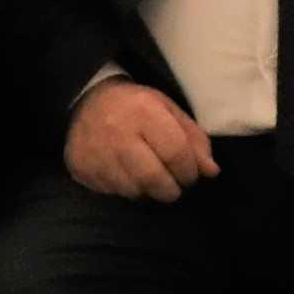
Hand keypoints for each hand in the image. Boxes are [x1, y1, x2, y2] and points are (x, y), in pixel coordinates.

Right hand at [64, 79, 220, 202]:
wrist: (86, 100)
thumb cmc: (136, 106)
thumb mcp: (169, 110)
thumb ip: (193, 139)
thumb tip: (211, 172)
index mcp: (144, 111)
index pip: (176, 153)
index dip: (190, 171)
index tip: (192, 175)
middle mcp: (118, 133)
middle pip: (154, 179)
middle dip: (172, 189)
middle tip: (174, 185)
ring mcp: (97, 153)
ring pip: (134, 191)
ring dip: (148, 191)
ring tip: (150, 178)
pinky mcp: (82, 168)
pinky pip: (113, 193)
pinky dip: (127, 190)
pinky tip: (128, 175)